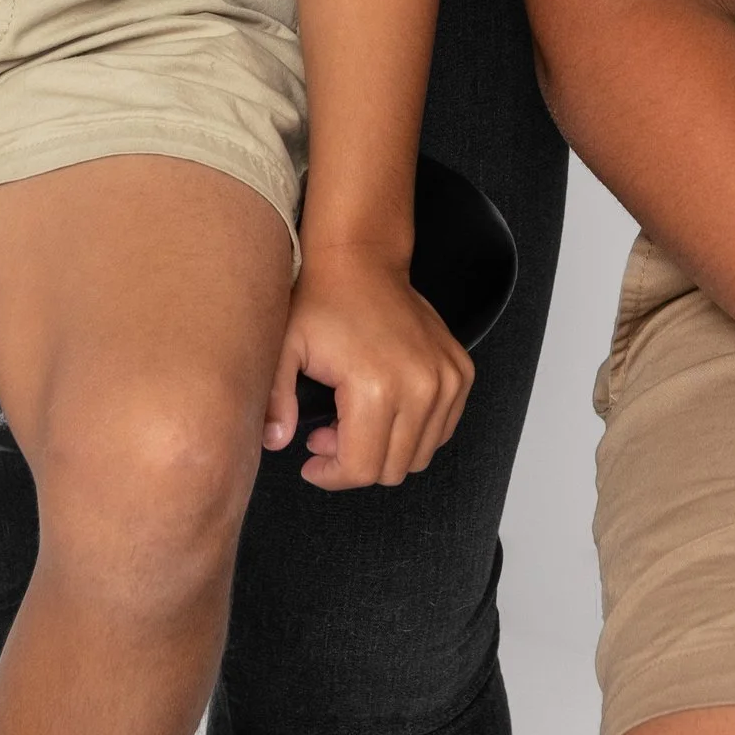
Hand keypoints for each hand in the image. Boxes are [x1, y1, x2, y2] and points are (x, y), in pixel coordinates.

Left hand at [264, 238, 473, 491]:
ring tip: (353, 420)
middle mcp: (421, 386)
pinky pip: (441, 431)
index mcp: (378, 387)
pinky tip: (383, 410)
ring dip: (384, 450)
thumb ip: (275, 401)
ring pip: (418, 456)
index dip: (331, 474)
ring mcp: (446, 380)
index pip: (362, 469)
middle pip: (391, 469)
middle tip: (328, 434)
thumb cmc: (323, 302)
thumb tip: (274, 443)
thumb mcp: (285, 349)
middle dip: (354, 462)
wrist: (362, 259)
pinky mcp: (460, 373)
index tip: (311, 459)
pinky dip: (413, 434)